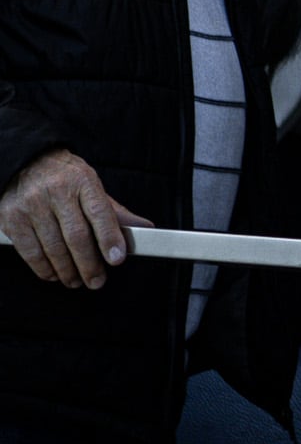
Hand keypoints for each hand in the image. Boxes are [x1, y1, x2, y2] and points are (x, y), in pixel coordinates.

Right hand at [0, 149, 152, 288]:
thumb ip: (114, 211)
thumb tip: (145, 228)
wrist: (26, 162)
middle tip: (96, 281)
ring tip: (76, 281)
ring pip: (53, 248)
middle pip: (76, 236)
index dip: (109, 238)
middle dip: (89, 264)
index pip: (100, 213)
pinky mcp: (11, 219)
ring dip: (67, 271)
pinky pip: (30, 252)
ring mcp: (32, 206)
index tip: (117, 259)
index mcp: (83, 181)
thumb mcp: (91, 186)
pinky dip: (44, 268)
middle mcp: (57, 192)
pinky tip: (54, 274)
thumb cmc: (65, 178)